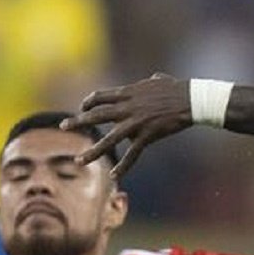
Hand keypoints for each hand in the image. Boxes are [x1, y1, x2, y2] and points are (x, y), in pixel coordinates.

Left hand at [64, 73, 192, 178]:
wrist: (191, 99)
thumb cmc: (177, 89)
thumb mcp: (158, 81)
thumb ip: (149, 83)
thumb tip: (152, 79)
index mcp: (128, 93)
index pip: (100, 96)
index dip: (88, 102)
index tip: (82, 108)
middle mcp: (128, 107)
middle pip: (96, 115)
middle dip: (78, 121)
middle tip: (62, 127)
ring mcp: (136, 122)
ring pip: (109, 139)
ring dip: (93, 151)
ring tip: (79, 161)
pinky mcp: (147, 135)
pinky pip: (132, 153)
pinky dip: (124, 165)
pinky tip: (114, 175)